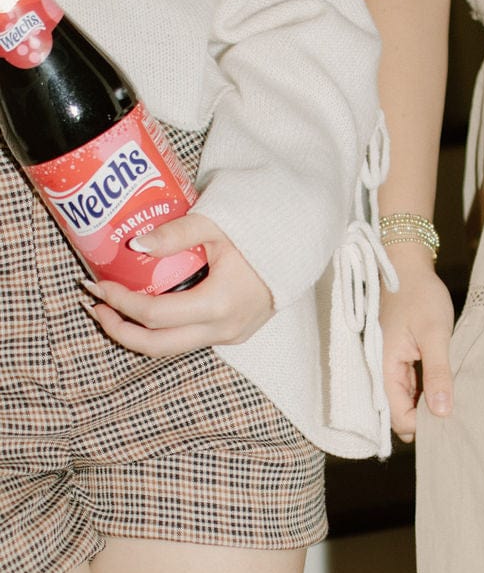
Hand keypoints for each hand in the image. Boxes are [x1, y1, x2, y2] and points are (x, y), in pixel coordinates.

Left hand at [82, 212, 273, 356]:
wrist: (300, 247)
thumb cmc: (261, 233)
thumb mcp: (218, 225)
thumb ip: (176, 233)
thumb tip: (135, 244)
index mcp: (219, 304)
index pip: (155, 315)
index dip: (120, 302)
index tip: (98, 284)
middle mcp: (224, 329)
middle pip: (157, 345)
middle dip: (119, 329)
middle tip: (95, 307)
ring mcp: (231, 336)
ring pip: (172, 348)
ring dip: (139, 333)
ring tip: (114, 310)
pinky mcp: (234, 334)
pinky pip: (189, 340)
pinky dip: (162, 330)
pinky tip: (148, 310)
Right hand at [382, 243, 454, 442]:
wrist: (407, 267)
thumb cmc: (420, 296)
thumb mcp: (435, 334)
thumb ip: (438, 373)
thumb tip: (442, 413)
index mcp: (383, 368)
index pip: (398, 417)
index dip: (422, 425)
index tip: (450, 419)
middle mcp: (381, 372)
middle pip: (400, 414)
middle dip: (425, 419)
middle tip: (457, 413)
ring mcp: (389, 367)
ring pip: (407, 402)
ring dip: (428, 405)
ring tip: (456, 399)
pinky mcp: (399, 360)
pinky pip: (411, 387)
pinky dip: (427, 391)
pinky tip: (447, 385)